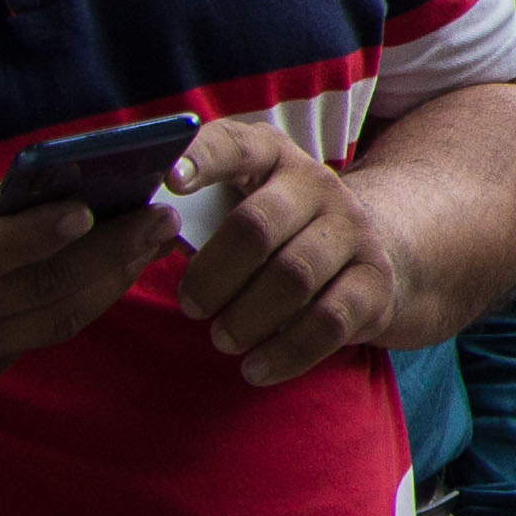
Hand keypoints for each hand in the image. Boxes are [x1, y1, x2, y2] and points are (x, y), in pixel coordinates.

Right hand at [0, 147, 169, 422]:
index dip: (36, 235)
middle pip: (42, 289)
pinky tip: (111, 272)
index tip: (85, 210)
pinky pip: (36, 336)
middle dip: (113, 252)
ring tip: (155, 241)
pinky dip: (79, 303)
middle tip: (162, 217)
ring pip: (55, 319)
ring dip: (114, 279)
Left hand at [170, 115, 398, 387]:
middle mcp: (319, 186)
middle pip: (257, 227)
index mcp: (273, 157)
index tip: (168, 182)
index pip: (236, 147)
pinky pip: (329, 323)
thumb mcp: (245, 202)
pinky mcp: (376, 281)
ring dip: (247, 317)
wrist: (378, 250)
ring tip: (222, 340)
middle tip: (190, 306)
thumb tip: (137, 232)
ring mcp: (354, 232)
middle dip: (214, 275)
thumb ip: (196, 209)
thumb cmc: (280, 231)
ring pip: (293, 278)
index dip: (202, 160)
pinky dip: (285, 353)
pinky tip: (255, 369)